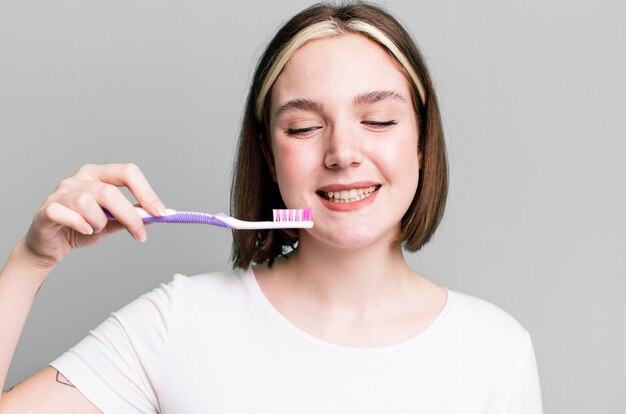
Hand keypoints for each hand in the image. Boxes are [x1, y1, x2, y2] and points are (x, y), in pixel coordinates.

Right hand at [22, 163, 165, 269]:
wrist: (51, 245)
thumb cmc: (82, 228)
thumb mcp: (111, 223)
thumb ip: (130, 218)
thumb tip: (156, 216)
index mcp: (98, 175)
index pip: (127, 172)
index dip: (146, 192)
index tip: (160, 212)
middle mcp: (79, 179)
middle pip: (110, 191)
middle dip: (129, 215)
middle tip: (139, 233)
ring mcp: (61, 192)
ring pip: (87, 203)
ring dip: (99, 222)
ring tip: (96, 229)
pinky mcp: (47, 209)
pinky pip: (66, 213)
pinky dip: (80, 225)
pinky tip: (84, 231)